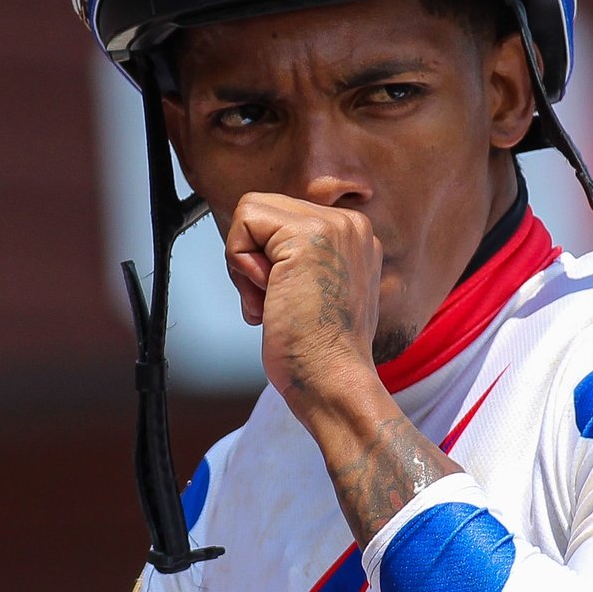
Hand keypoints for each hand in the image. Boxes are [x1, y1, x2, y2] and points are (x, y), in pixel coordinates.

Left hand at [223, 192, 383, 414]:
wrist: (332, 381)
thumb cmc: (319, 353)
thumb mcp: (315, 291)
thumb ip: (297, 260)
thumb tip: (257, 248)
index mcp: (354, 237)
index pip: (282, 218)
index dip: (265, 258)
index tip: (285, 298)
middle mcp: (350, 223)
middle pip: (264, 210)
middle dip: (252, 258)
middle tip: (274, 301)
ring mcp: (333, 225)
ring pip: (250, 212)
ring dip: (245, 263)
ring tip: (273, 301)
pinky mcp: (307, 234)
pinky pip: (244, 223)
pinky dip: (239, 263)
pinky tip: (268, 296)